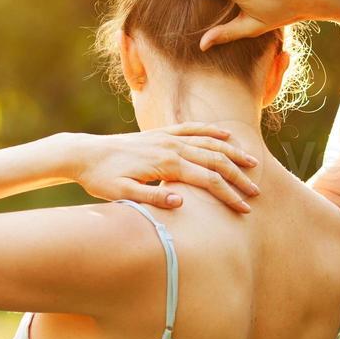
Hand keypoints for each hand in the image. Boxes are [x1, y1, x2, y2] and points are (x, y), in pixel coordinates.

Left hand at [68, 123, 260, 213]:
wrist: (84, 154)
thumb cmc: (101, 178)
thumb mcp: (121, 194)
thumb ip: (151, 198)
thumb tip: (180, 202)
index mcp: (166, 164)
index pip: (207, 180)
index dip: (227, 195)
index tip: (243, 209)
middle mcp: (170, 146)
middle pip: (214, 160)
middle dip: (237, 177)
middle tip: (255, 193)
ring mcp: (166, 137)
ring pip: (208, 142)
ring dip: (232, 152)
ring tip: (252, 163)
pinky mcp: (161, 133)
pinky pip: (192, 128)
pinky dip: (211, 131)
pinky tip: (226, 135)